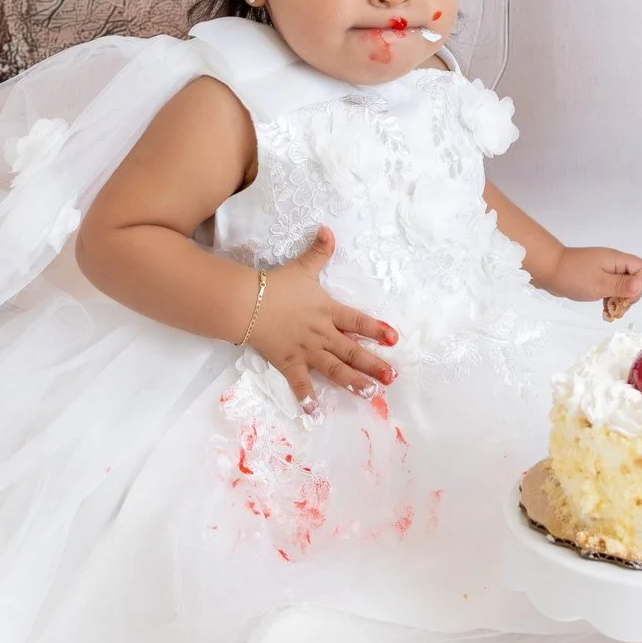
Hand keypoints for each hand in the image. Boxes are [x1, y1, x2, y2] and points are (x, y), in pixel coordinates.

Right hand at [244, 231, 395, 399]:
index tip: (395, 339)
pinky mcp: (288, 362)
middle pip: (351, 350)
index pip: (358, 321)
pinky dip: (307, 398)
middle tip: (391, 378)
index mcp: (328, 311)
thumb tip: (328, 229)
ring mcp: (306, 350)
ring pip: (334, 368)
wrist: (246, 303)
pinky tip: (316, 413)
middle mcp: (321, 333)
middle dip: (373, 364)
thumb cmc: (275, 285)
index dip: (377, 329)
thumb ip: (319, 251)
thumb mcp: (302, 268)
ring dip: (353, 381)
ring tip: (370, 393)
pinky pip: (300, 383)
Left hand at [550, 245, 641, 319]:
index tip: (626, 298)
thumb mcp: (600, 284)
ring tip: (610, 311)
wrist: (549, 270)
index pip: (640, 268)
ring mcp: (604, 269)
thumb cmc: (574, 276)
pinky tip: (604, 309)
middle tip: (618, 308)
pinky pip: (611, 287)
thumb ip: (621, 285)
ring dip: (620, 299)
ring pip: (622, 285)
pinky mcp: (596, 276)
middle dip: (630, 295)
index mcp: (616, 260)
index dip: (639, 284)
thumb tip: (640, 286)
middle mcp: (613, 263)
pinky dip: (610, 298)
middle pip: (634, 278)